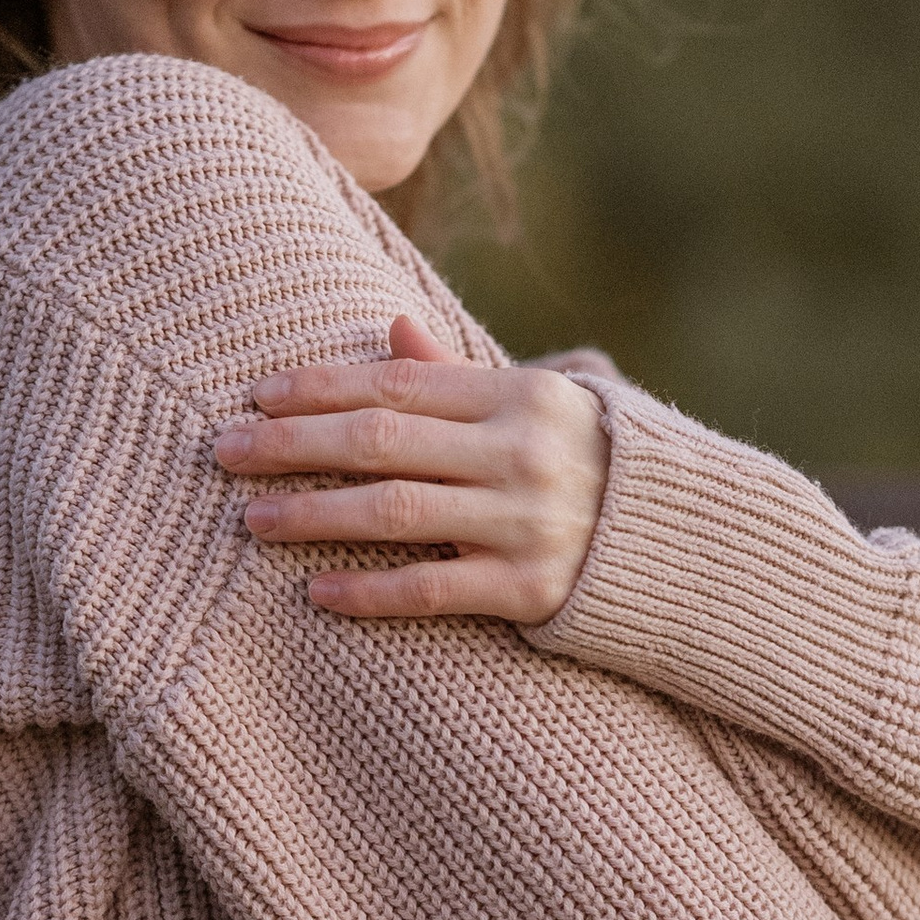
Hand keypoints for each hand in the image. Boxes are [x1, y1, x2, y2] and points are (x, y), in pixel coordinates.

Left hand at [212, 313, 609, 622]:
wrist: (694, 549)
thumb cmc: (600, 467)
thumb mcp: (545, 406)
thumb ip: (461, 376)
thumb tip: (386, 327)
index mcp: (521, 395)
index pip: (396, 384)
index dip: (319, 388)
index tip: (257, 394)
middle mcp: (522, 453)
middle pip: (380, 442)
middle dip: (293, 444)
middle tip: (225, 451)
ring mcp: (526, 523)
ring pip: (394, 512)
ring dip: (314, 514)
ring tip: (254, 518)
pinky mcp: (532, 590)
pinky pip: (433, 590)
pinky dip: (371, 592)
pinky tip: (318, 592)